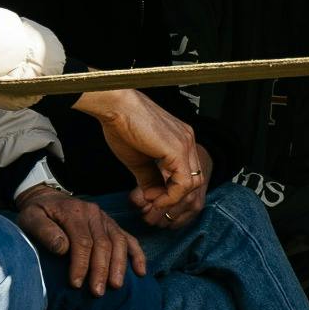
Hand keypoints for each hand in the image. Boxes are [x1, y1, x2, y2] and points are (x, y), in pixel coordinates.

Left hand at [14, 185, 149, 295]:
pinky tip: (140, 272)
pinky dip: (137, 256)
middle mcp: (94, 214)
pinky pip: (129, 239)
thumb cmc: (38, 213)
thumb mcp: (30, 218)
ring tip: (116, 286)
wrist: (48, 197)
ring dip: (119, 266)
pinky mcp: (113, 226)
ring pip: (119, 243)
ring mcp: (106, 220)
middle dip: (101, 270)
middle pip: (103, 244)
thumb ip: (44, 231)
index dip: (81, 264)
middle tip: (97, 292)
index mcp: (75, 212)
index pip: (82, 241)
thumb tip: (62, 248)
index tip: (76, 284)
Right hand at [77, 90, 208, 223]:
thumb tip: (154, 196)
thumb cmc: (122, 126)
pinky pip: (184, 182)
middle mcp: (187, 140)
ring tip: (153, 201)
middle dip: (175, 197)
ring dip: (173, 198)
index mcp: (180, 140)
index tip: (152, 198)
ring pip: (192, 183)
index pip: (187, 173)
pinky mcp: (179, 149)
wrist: (114, 107)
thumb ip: (150, 178)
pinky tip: (156, 198)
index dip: (171, 191)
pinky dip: (172, 195)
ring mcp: (186, 144)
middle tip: (154, 203)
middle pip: (194, 179)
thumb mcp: (139, 160)